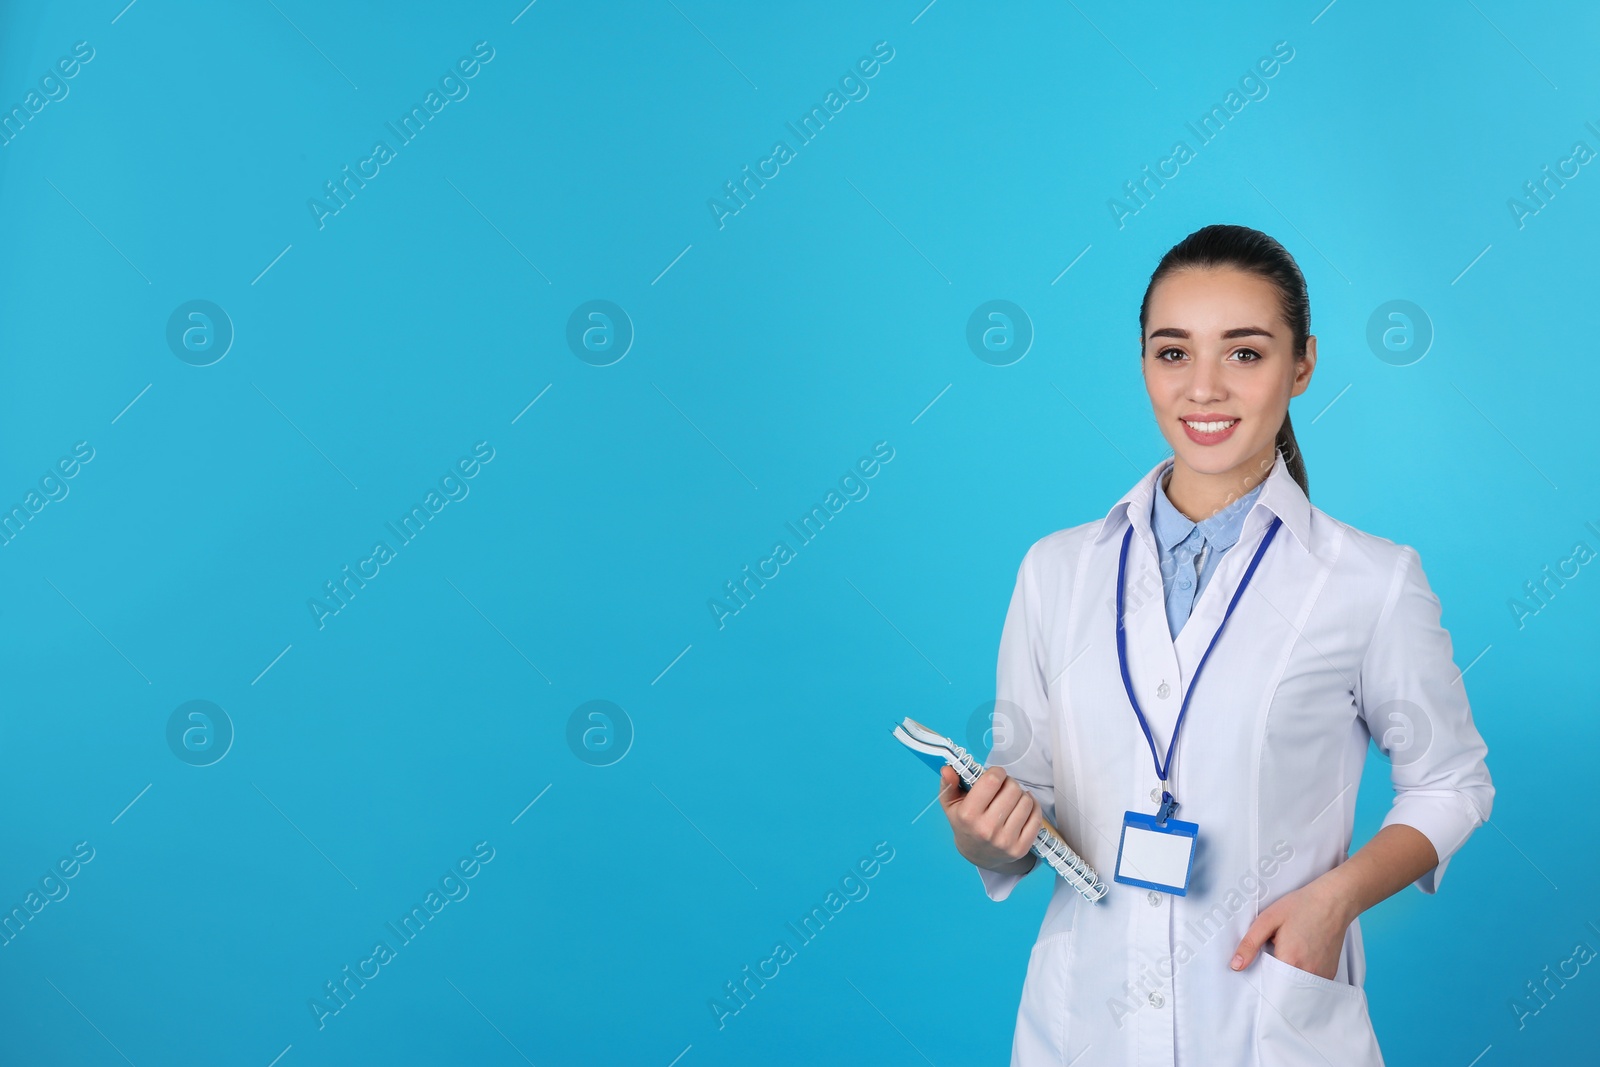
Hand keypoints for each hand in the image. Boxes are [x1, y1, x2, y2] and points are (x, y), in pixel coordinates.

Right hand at [937, 765, 1043, 875]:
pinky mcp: (1020, 849)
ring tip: (1012, 798)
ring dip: (1021, 794)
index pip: (992, 781)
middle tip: (1004, 787)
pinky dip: (1033, 807)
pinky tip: (1023, 806)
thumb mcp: (951, 803)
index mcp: (968, 815)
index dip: (997, 772)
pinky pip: (1036, 818)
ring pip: (1026, 801)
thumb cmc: (964, 823)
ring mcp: (1005, 841)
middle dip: (1009, 783)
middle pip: (1012, 789)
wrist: (976, 854)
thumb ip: (948, 784)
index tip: (995, 774)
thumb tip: (947, 769)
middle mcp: (987, 829)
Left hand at [1231, 875, 1357, 978]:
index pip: (1269, 986)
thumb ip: (1250, 943)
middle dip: (1273, 980)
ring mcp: (1322, 975)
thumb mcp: (1268, 919)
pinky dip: (1301, 977)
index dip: (1260, 980)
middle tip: (1272, 956)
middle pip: (1283, 990)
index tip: (1256, 969)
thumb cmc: (1301, 907)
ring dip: (1287, 980)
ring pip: (1297, 988)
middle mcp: (1308, 973)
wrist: (1333, 901)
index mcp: (1290, 960)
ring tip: (1287, 954)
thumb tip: (1236, 966)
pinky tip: (1300, 958)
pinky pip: (1310, 985)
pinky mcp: (1330, 974)